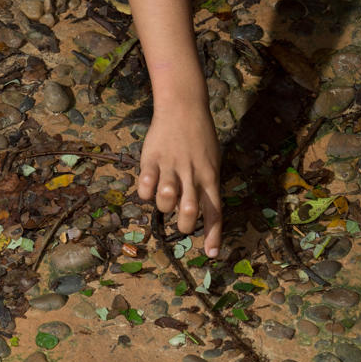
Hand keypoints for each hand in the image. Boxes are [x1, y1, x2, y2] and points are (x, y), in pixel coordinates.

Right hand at [137, 102, 221, 256]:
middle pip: (189, 211)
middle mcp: (192, 174)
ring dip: (165, 207)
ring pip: (166, 200)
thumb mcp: (212, 162)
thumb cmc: (200, 137)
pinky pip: (145, 186)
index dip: (213, 235)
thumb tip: (201, 213)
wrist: (183, 106)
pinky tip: (150, 184)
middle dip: (186, 225)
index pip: (215, 211)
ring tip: (167, 198)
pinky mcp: (152, 159)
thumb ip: (207, 186)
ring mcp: (171, 166)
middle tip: (183, 222)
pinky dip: (146, 192)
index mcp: (210, 176)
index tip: (212, 255)